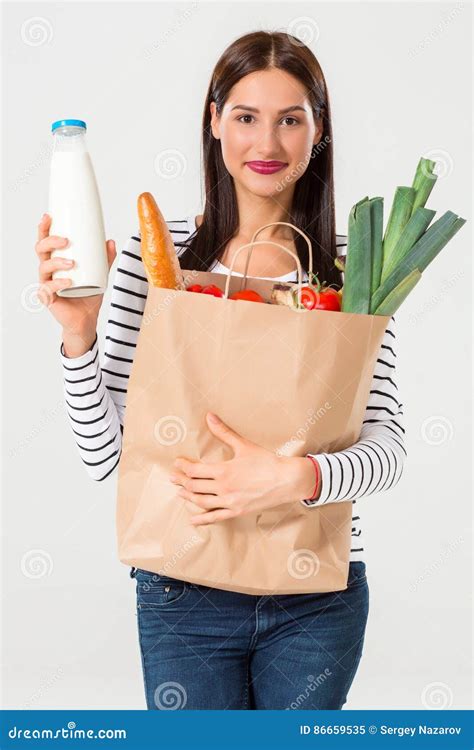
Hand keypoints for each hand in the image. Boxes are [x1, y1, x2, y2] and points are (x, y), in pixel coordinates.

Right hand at [35, 213, 115, 344]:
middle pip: (41, 249)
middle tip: (66, 240)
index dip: (44, 228)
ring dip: (56, 262)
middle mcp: (48, 270)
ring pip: (44, 267)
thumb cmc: (89, 294)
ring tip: (72, 263)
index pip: (46, 240)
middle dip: (50, 241)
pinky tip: (68, 281)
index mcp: (56, 260)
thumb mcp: (100, 274)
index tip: (49, 216)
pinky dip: (58, 283)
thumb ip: (106, 259)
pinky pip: (49, 288)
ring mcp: (46, 283)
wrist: (87, 319)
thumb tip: (111, 241)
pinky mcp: (48, 298)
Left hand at [169, 412, 316, 524]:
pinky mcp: (237, 511)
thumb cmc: (267, 461)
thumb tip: (209, 416)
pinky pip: (215, 517)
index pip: (194, 470)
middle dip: (181, 481)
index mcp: (223, 470)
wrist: (287, 480)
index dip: (183, 467)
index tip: (178, 463)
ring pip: (201, 501)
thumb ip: (224, 432)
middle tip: (173, 477)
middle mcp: (223, 487)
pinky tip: (193, 519)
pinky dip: (202, 519)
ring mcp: (229, 501)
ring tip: (179, 492)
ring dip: (187, 497)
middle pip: (194, 486)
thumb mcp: (244, 445)